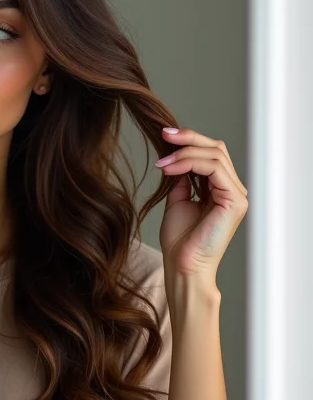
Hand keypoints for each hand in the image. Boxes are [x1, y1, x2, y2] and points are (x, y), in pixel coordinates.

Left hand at [156, 128, 247, 280]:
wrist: (182, 265)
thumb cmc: (180, 240)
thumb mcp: (177, 201)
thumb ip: (181, 181)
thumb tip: (177, 160)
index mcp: (221, 189)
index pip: (211, 154)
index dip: (189, 142)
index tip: (164, 136)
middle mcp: (232, 190)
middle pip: (216, 149)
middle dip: (189, 138)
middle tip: (164, 134)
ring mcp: (236, 195)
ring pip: (215, 155)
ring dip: (184, 153)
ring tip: (162, 163)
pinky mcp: (234, 201)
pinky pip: (215, 169)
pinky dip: (190, 164)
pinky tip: (170, 169)